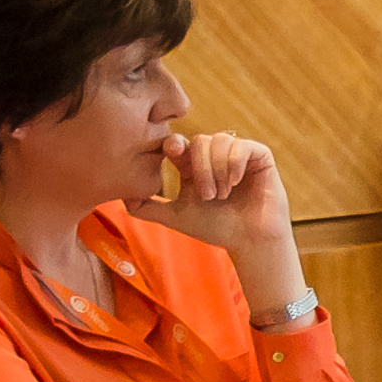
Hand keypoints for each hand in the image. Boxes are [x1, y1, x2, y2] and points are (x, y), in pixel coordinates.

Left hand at [151, 131, 290, 257]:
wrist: (249, 241)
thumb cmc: (215, 229)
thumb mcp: (174, 216)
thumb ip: (146, 207)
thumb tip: (120, 196)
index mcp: (194, 166)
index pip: (180, 143)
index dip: (173, 142)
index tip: (170, 151)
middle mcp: (216, 157)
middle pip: (199, 141)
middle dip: (200, 168)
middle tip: (208, 196)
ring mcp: (238, 155)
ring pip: (220, 141)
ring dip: (218, 169)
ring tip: (223, 194)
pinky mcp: (260, 157)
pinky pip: (243, 146)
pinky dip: (236, 163)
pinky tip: (237, 182)